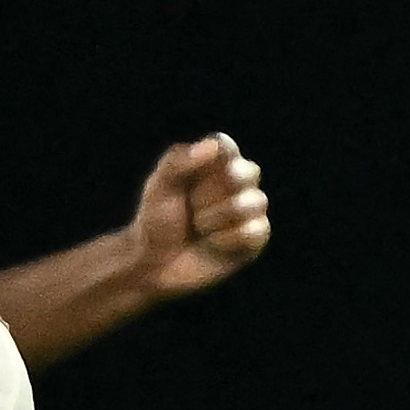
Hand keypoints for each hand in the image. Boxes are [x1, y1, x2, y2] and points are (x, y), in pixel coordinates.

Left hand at [124, 132, 269, 301]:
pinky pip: (255, 230)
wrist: (153, 264)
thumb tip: (213, 145)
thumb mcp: (159, 187)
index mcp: (215, 161)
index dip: (209, 164)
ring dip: (218, 217)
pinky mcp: (254, 238)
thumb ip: (178, 162)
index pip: (226, 146)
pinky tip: (212, 243)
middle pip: (245, 172)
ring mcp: (249, 209)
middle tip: (192, 206)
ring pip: (255, 201)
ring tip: (199, 226)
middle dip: (211, 193)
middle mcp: (238, 181)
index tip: (188, 181)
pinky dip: (227, 239)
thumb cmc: (156, 221)